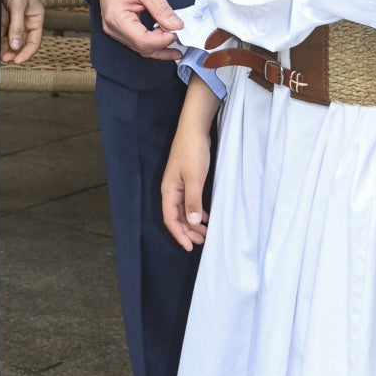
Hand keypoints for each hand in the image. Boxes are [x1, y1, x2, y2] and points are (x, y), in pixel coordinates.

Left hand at [0, 0, 43, 65]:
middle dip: (13, 52)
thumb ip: (17, 27)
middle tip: (3, 59)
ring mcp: (13, 19)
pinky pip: (0, 31)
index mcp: (35, 18)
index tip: (16, 61)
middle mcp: (25, 21)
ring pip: (9, 39)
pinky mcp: (2, 16)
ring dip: (3, 47)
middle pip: (21, 43)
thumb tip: (16, 47)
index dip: (26, 53)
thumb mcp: (18, 5)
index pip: (34, 41)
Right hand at [97, 0, 182, 58]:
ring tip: (176, 47)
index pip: (143, 41)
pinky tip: (163, 42)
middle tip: (180, 38)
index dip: (162, 40)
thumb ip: (162, 10)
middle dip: (162, 45)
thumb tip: (176, 27)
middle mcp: (113, 28)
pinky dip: (151, 43)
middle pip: (141, 47)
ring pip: (140, 48)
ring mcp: (115, 30)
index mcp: (117, 18)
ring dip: (158, 48)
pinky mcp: (119, 28)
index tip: (177, 31)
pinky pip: (137, 41)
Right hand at [161, 117, 210, 251]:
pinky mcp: (187, 180)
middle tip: (203, 241)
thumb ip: (193, 200)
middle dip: (188, 231)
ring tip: (206, 232)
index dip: (180, 234)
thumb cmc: (192, 152)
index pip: (171, 219)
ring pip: (184, 210)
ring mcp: (179, 185)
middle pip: (176, 217)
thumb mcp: (194, 178)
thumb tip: (193, 223)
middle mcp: (171, 191)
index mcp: (169, 191)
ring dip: (193, 222)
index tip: (191, 247)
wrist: (194, 129)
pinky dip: (196, 211)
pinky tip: (205, 216)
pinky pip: (189, 202)